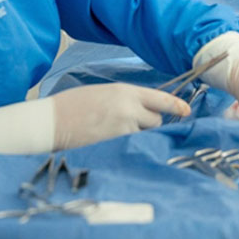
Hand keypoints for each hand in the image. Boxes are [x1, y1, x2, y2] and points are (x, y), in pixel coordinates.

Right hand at [52, 83, 188, 149]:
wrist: (52, 122)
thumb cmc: (72, 106)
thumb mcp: (103, 93)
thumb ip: (126, 99)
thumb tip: (144, 109)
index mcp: (125, 91)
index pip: (161, 99)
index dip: (176, 106)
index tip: (186, 111)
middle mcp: (129, 109)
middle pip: (156, 120)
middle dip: (146, 123)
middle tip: (125, 123)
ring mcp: (124, 129)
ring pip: (144, 134)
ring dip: (136, 135)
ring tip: (112, 132)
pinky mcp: (117, 146)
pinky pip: (133, 146)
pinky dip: (126, 145)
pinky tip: (110, 141)